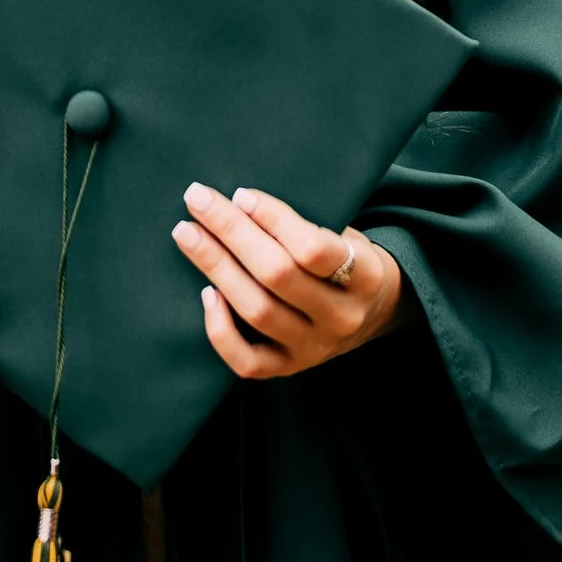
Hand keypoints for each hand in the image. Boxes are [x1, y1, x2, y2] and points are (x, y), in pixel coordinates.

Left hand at [172, 183, 403, 380]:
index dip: (273, 219)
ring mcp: (316, 348)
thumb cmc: (348, 259)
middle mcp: (342, 317)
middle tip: (197, 200)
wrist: (374, 311)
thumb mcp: (348, 235)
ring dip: (216, 268)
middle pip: (277, 275)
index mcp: (365, 277)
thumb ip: (309, 224)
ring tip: (187, 235)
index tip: (240, 194)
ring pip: (258, 311)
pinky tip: (206, 294)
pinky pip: (249, 361)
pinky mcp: (291, 367)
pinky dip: (221, 331)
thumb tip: (240, 201)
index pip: (314, 249)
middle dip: (231, 232)